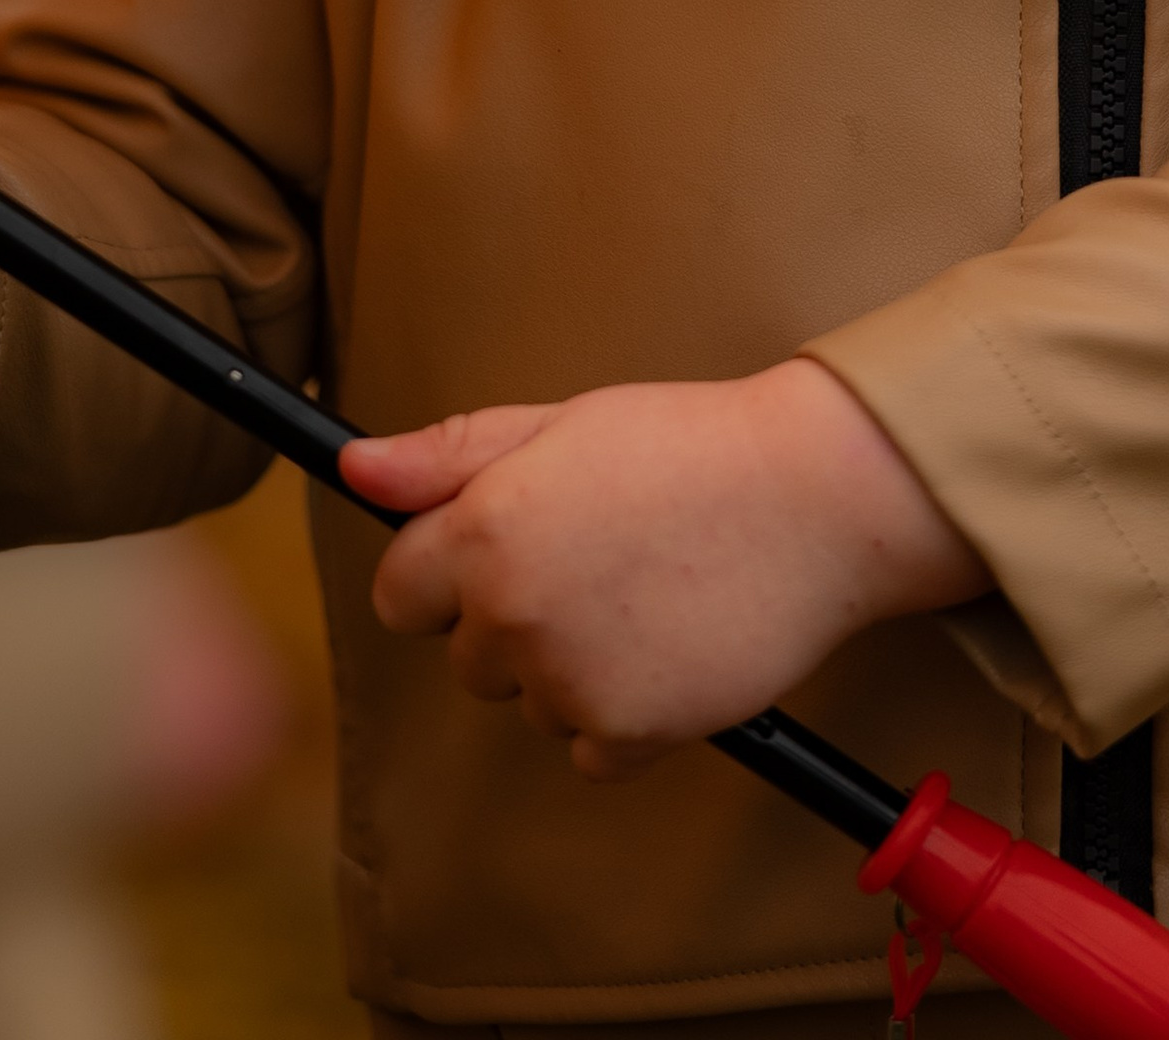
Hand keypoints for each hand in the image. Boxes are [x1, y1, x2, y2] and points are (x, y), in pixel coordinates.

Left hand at [345, 357, 985, 777]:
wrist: (814, 496)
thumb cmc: (690, 445)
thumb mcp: (563, 422)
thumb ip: (448, 453)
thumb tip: (355, 468)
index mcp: (487, 530)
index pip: (399, 592)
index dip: (447, 569)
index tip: (505, 549)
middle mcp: (513, 614)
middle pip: (464, 656)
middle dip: (513, 617)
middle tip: (599, 557)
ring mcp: (566, 683)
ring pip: (527, 701)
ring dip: (567, 665)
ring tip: (646, 593)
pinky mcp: (624, 736)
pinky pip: (586, 746)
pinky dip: (619, 713)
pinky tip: (669, 644)